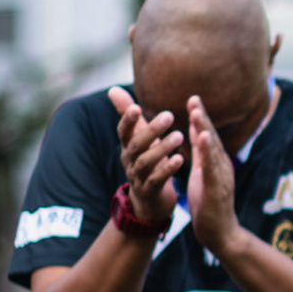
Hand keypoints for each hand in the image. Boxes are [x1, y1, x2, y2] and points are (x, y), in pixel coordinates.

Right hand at [107, 86, 183, 224]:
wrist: (149, 203)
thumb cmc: (146, 162)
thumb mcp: (137, 138)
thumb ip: (128, 115)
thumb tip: (113, 89)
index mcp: (128, 147)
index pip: (123, 132)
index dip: (127, 120)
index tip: (136, 106)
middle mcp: (129, 161)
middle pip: (136, 145)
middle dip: (151, 130)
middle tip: (169, 115)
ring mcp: (138, 178)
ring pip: (146, 162)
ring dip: (162, 148)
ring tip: (179, 136)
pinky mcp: (150, 192)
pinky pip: (157, 180)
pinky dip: (167, 170)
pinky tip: (180, 159)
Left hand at [185, 96, 242, 258]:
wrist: (219, 233)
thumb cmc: (209, 203)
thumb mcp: (202, 172)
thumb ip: (200, 152)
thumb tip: (195, 130)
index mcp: (215, 161)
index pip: (206, 135)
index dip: (200, 117)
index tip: (192, 98)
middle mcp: (221, 165)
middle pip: (210, 138)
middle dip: (202, 118)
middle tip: (193, 99)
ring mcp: (221, 176)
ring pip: (212, 150)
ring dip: (204, 130)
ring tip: (196, 113)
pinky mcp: (218, 189)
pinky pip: (211, 168)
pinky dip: (207, 152)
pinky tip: (201, 139)